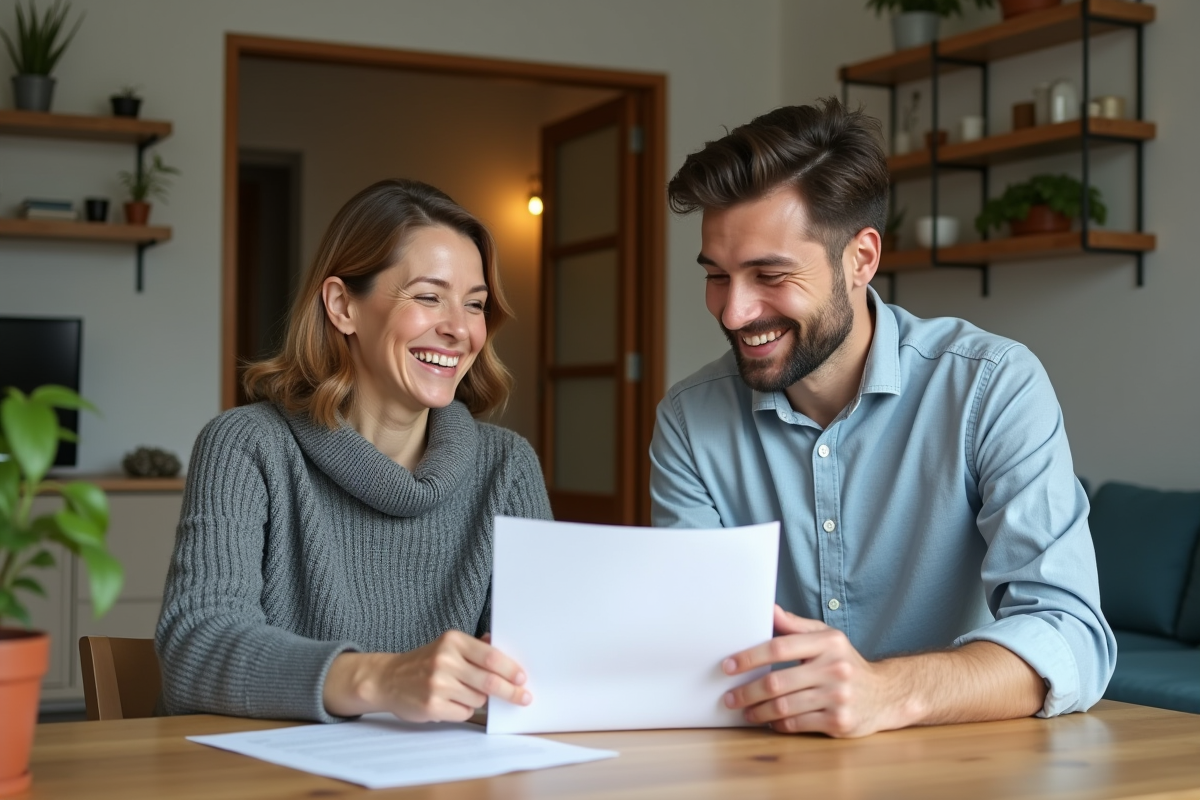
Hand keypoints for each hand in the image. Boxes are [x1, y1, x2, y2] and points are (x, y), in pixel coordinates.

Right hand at [323, 630, 531, 721]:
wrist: (387, 679)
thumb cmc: (423, 662)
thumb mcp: (447, 646)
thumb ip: (475, 647)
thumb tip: (502, 647)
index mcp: (452, 641)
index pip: (490, 656)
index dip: (509, 669)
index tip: (522, 678)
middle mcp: (444, 660)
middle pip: (488, 681)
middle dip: (510, 691)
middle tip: (523, 697)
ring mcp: (437, 684)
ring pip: (478, 699)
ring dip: (479, 700)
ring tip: (462, 692)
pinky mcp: (432, 705)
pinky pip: (464, 712)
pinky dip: (464, 709)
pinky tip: (451, 702)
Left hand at [721, 605, 909, 737]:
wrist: (886, 695)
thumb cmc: (846, 663)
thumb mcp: (827, 637)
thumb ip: (795, 626)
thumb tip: (768, 610)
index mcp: (828, 643)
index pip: (779, 647)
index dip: (749, 657)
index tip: (728, 666)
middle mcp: (834, 668)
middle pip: (776, 682)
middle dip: (747, 691)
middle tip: (729, 697)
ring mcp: (838, 697)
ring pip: (784, 707)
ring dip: (758, 712)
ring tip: (745, 711)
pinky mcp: (840, 721)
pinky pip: (797, 724)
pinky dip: (778, 724)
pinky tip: (769, 722)